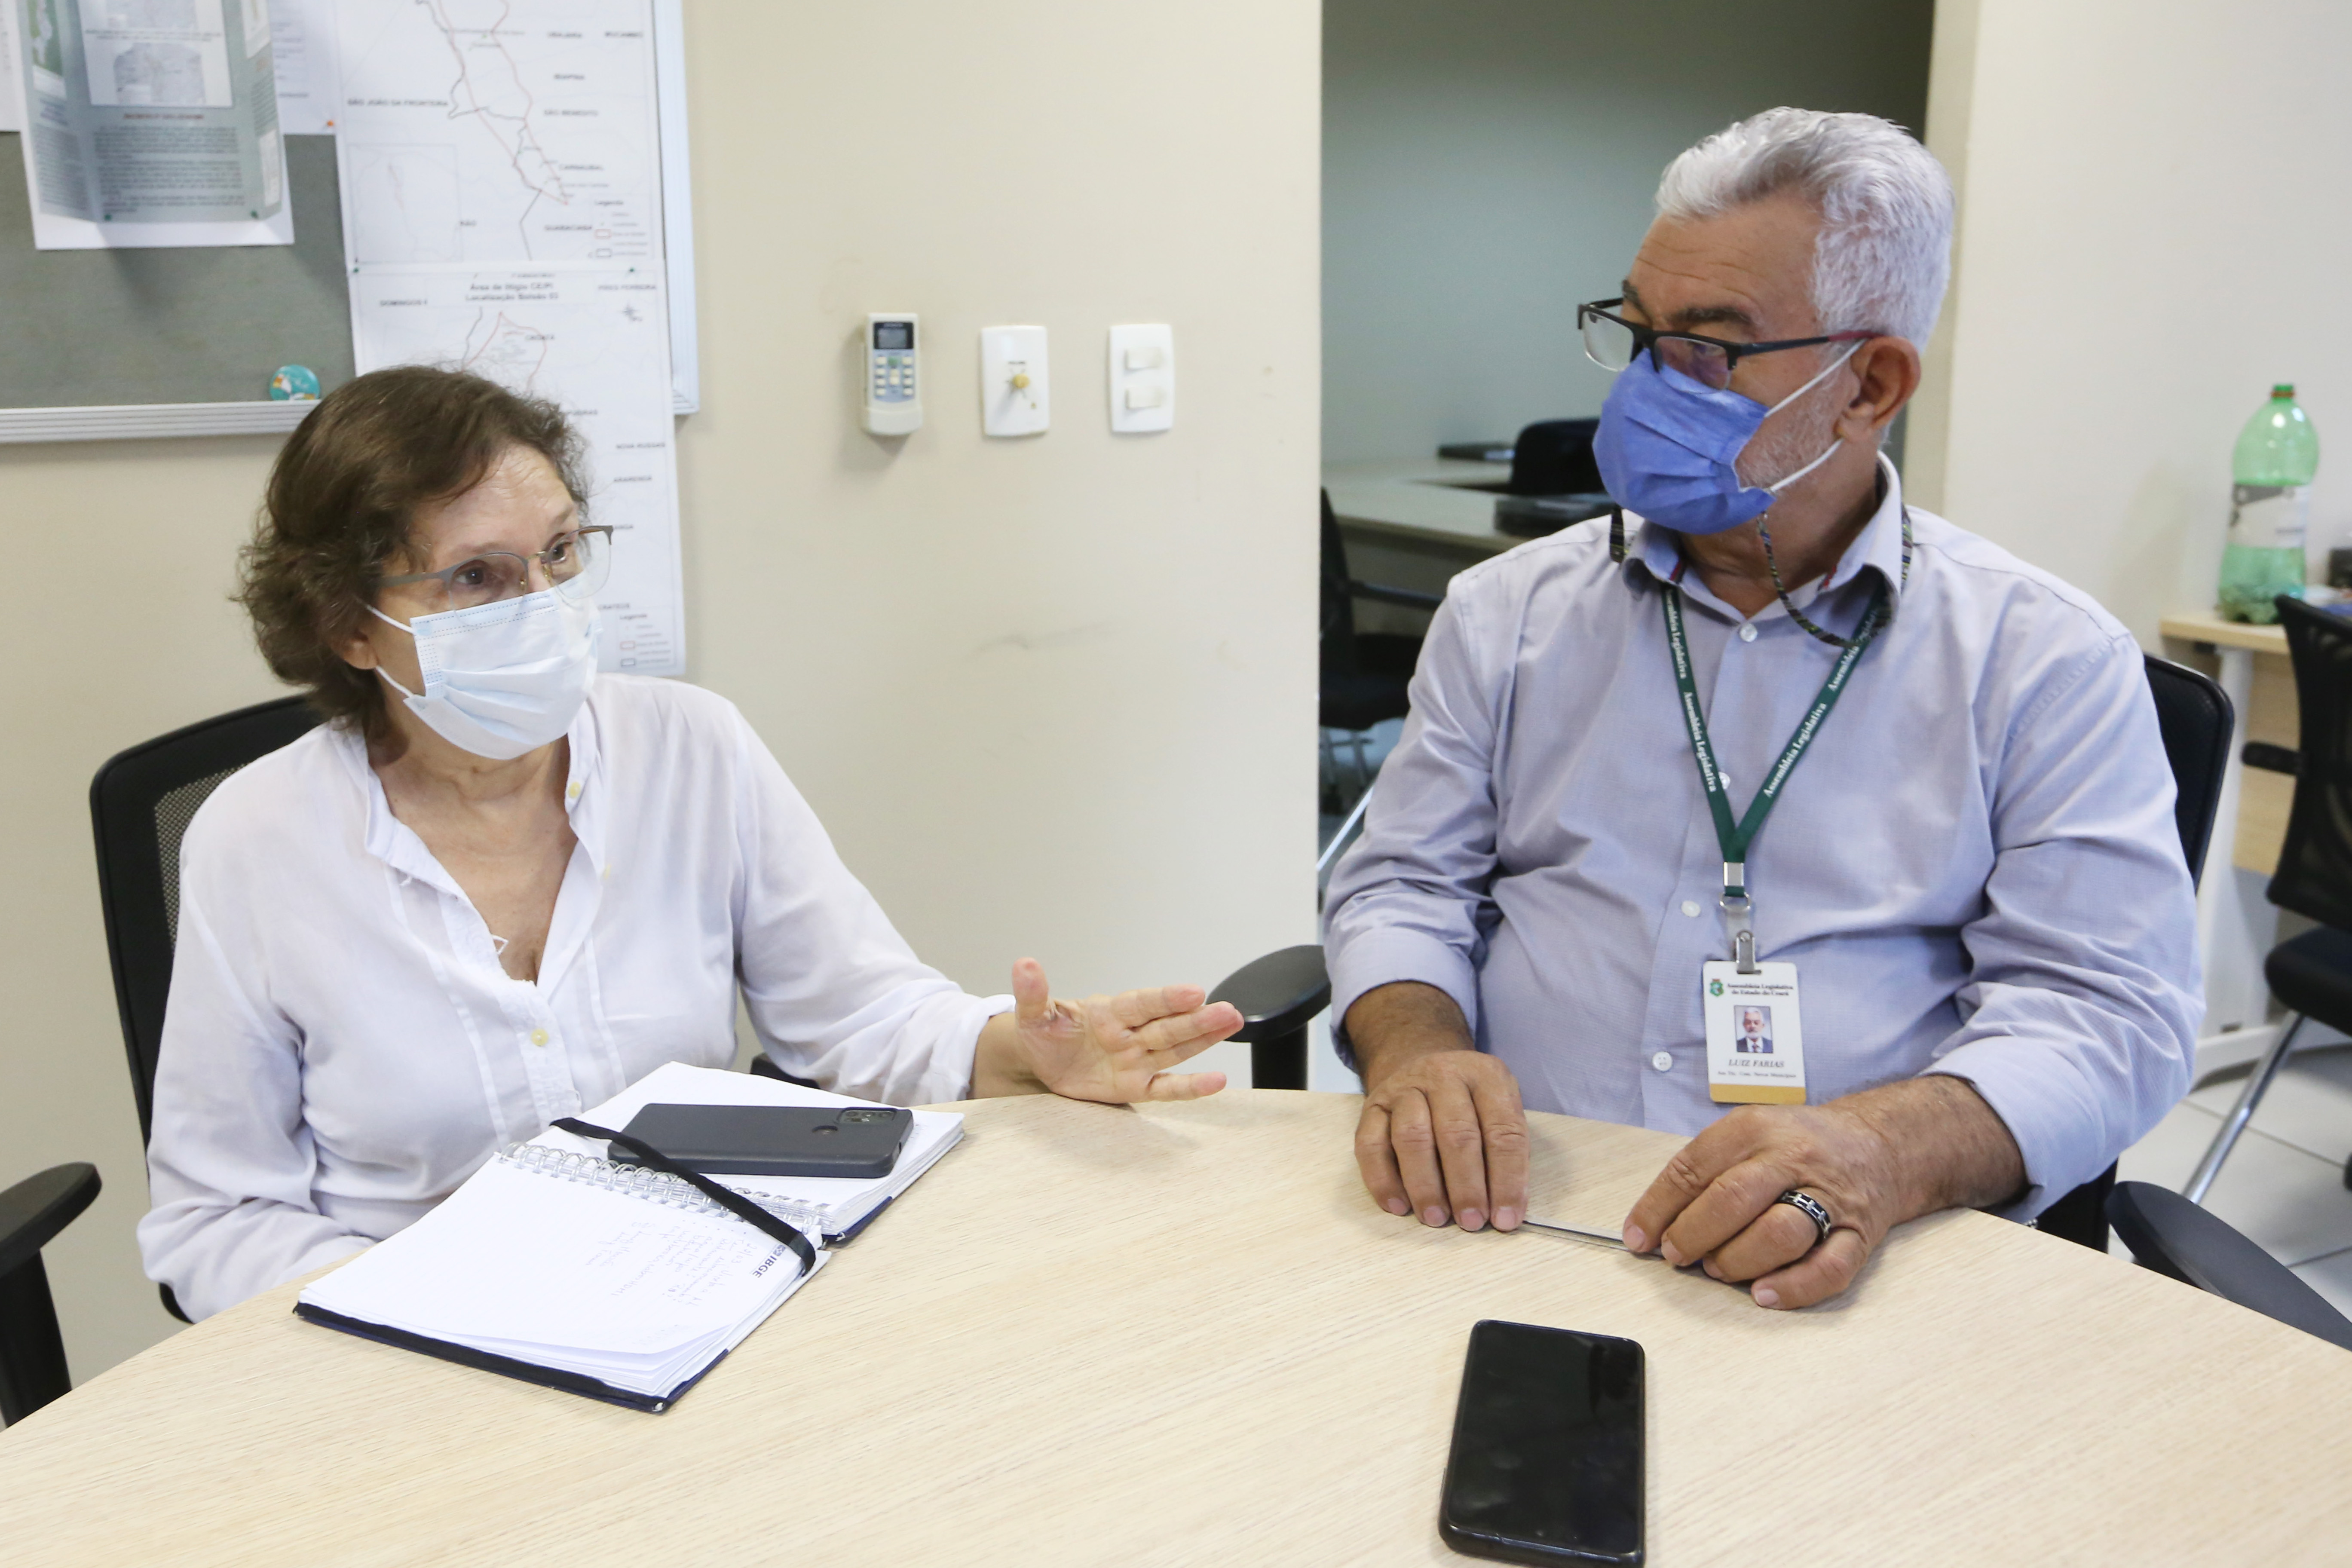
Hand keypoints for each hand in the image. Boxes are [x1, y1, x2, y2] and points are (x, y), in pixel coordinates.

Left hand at [971, 957, 1240, 1102]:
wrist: (1042, 1061)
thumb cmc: (1044, 1034)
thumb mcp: (1033, 1015)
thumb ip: (1033, 993)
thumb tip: (1023, 964)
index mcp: (1109, 1012)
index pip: (1141, 1004)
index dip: (1166, 999)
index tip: (1192, 992)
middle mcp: (1130, 1033)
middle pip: (1167, 1026)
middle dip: (1197, 1020)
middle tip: (1228, 1011)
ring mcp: (1136, 1060)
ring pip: (1175, 1050)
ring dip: (1204, 1039)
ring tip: (1233, 1025)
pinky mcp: (1135, 1086)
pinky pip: (1166, 1087)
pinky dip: (1190, 1087)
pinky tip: (1217, 1081)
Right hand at [1355, 1049, 1528, 1233]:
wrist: (1419, 1062)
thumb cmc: (1470, 1101)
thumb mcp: (1501, 1107)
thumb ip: (1505, 1151)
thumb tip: (1504, 1211)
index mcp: (1487, 1076)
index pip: (1503, 1131)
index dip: (1507, 1180)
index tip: (1505, 1219)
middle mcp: (1444, 1075)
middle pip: (1457, 1134)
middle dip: (1466, 1186)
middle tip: (1471, 1223)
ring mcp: (1404, 1088)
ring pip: (1412, 1138)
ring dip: (1425, 1186)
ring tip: (1436, 1218)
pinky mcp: (1373, 1105)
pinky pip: (1371, 1145)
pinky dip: (1383, 1180)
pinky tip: (1398, 1207)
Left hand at [1620, 1076, 2022, 1308]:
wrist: (1879, 1145)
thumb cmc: (1797, 1145)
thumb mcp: (1746, 1134)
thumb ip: (1702, 1172)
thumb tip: (1650, 1225)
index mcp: (1756, 1129)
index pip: (1694, 1168)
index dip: (1658, 1208)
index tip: (1638, 1239)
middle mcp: (1793, 1158)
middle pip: (1732, 1198)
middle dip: (1693, 1234)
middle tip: (1675, 1256)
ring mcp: (1830, 1197)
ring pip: (1778, 1233)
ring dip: (1737, 1260)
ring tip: (1717, 1270)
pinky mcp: (1860, 1235)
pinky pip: (1829, 1269)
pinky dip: (1793, 1288)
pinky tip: (1762, 1295)